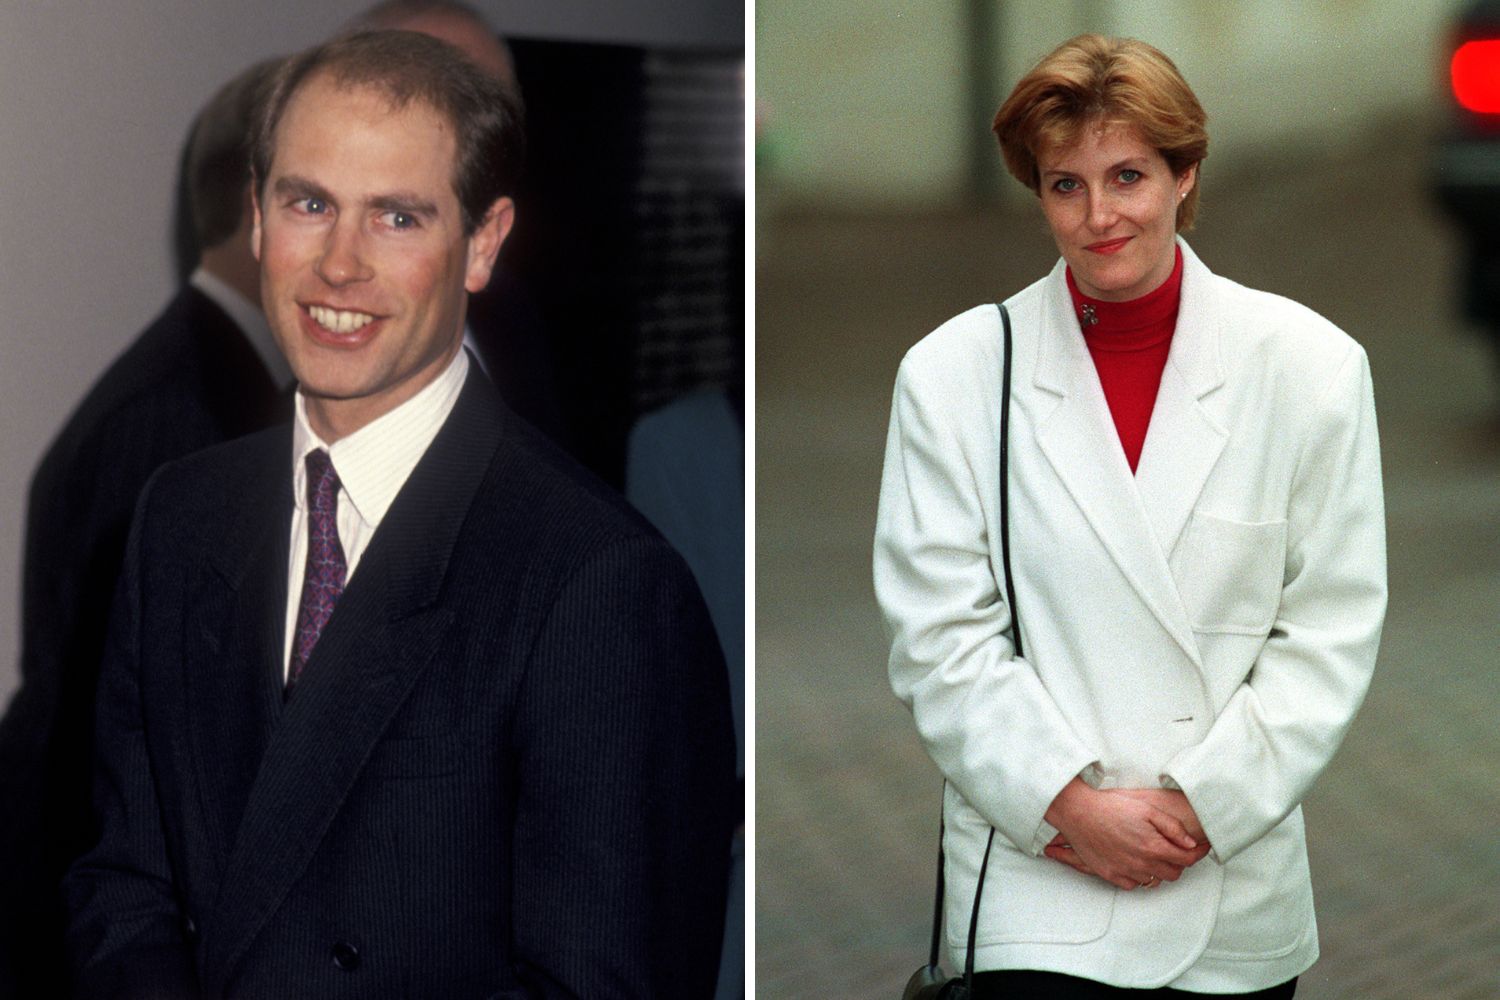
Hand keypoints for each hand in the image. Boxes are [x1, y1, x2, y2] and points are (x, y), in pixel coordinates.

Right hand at [1041, 779, 1205, 890]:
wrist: (1079, 812)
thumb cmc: (1112, 806)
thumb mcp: (1147, 809)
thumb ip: (1172, 828)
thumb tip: (1190, 844)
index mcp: (1154, 847)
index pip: (1187, 859)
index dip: (1199, 853)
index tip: (1203, 847)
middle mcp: (1142, 864)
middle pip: (1173, 874)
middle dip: (1179, 862)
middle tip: (1176, 848)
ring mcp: (1126, 872)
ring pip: (1155, 881)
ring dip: (1159, 869)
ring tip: (1154, 853)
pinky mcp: (1111, 875)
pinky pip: (1134, 884)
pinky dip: (1140, 876)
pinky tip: (1136, 861)